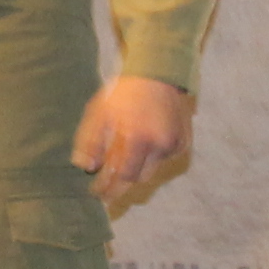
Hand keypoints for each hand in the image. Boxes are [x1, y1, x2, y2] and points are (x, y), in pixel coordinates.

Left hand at [72, 73, 191, 210]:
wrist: (158, 74)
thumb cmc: (124, 92)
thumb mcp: (100, 112)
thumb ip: (91, 141)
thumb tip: (86, 168)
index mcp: (137, 136)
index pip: (122, 175)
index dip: (109, 187)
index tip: (97, 194)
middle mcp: (159, 144)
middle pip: (138, 178)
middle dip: (121, 185)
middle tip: (106, 190)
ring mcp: (173, 144)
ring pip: (151, 170)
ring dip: (135, 170)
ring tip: (120, 167)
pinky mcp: (182, 143)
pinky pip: (162, 159)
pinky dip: (149, 158)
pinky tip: (141, 146)